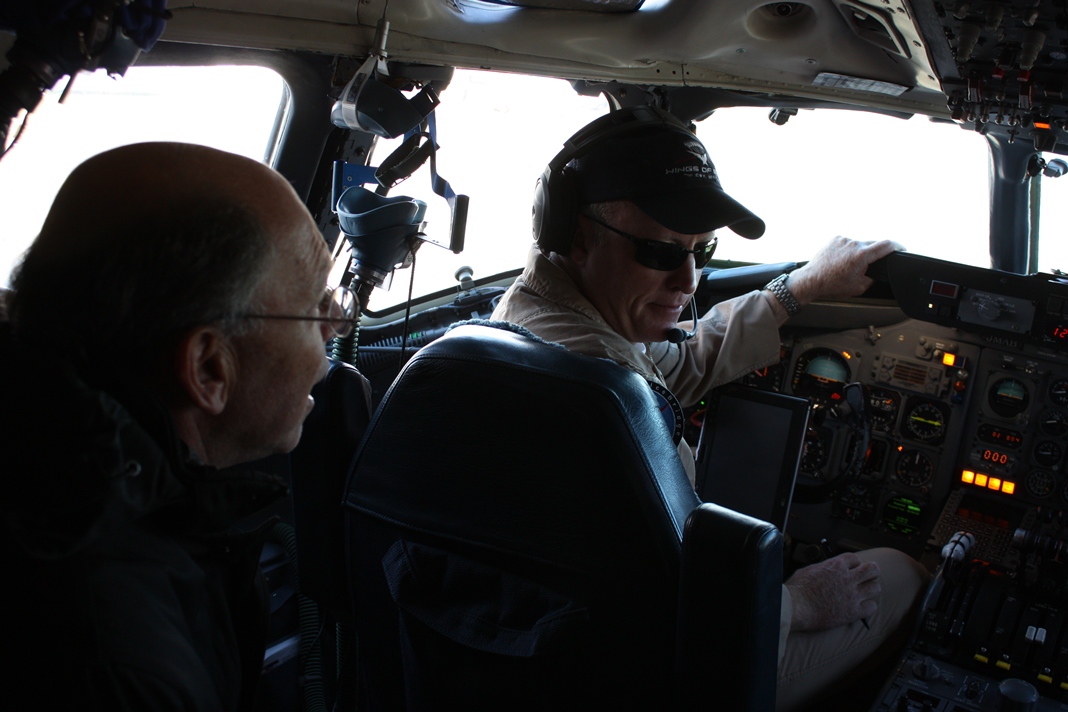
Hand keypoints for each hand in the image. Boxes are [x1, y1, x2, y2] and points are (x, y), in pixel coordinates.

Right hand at [785, 552, 880, 632]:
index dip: (855, 564)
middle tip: (866, 579)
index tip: (851, 570)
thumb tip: (824, 571)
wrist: (796, 607)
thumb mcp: (808, 570)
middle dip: (871, 573)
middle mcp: (847, 578)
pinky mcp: (853, 612)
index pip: (855, 559)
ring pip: (875, 588)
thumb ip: (821, 569)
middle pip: (872, 570)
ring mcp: (852, 595)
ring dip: (870, 590)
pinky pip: (872, 607)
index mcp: (835, 565)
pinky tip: (861, 608)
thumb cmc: (797, 590)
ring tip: (864, 594)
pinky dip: (868, 607)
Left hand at [786, 236, 903, 304]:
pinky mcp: (835, 239)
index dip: (897, 247)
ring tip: (850, 266)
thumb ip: (873, 277)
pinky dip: (849, 250)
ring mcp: (844, 240)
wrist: (811, 280)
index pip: (887, 245)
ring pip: (860, 244)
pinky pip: (848, 243)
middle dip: (876, 253)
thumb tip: (878, 272)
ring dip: (860, 252)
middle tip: (872, 264)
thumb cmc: (832, 285)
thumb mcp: (860, 287)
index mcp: (862, 255)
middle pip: (874, 244)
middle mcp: (853, 244)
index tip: (902, 249)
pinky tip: (842, 261)